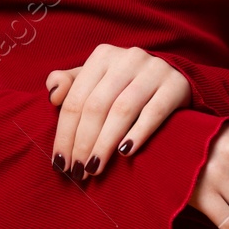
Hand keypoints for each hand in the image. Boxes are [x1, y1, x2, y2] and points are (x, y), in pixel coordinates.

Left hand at [46, 44, 189, 177]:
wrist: (176, 79)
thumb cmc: (128, 86)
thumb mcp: (98, 81)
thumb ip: (71, 85)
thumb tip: (53, 96)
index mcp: (103, 56)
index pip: (76, 99)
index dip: (65, 133)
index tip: (61, 163)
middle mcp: (127, 58)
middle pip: (97, 106)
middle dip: (83, 142)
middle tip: (78, 171)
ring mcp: (154, 70)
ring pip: (122, 110)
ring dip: (105, 143)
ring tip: (95, 168)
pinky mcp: (176, 85)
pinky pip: (153, 113)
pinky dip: (137, 134)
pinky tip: (124, 153)